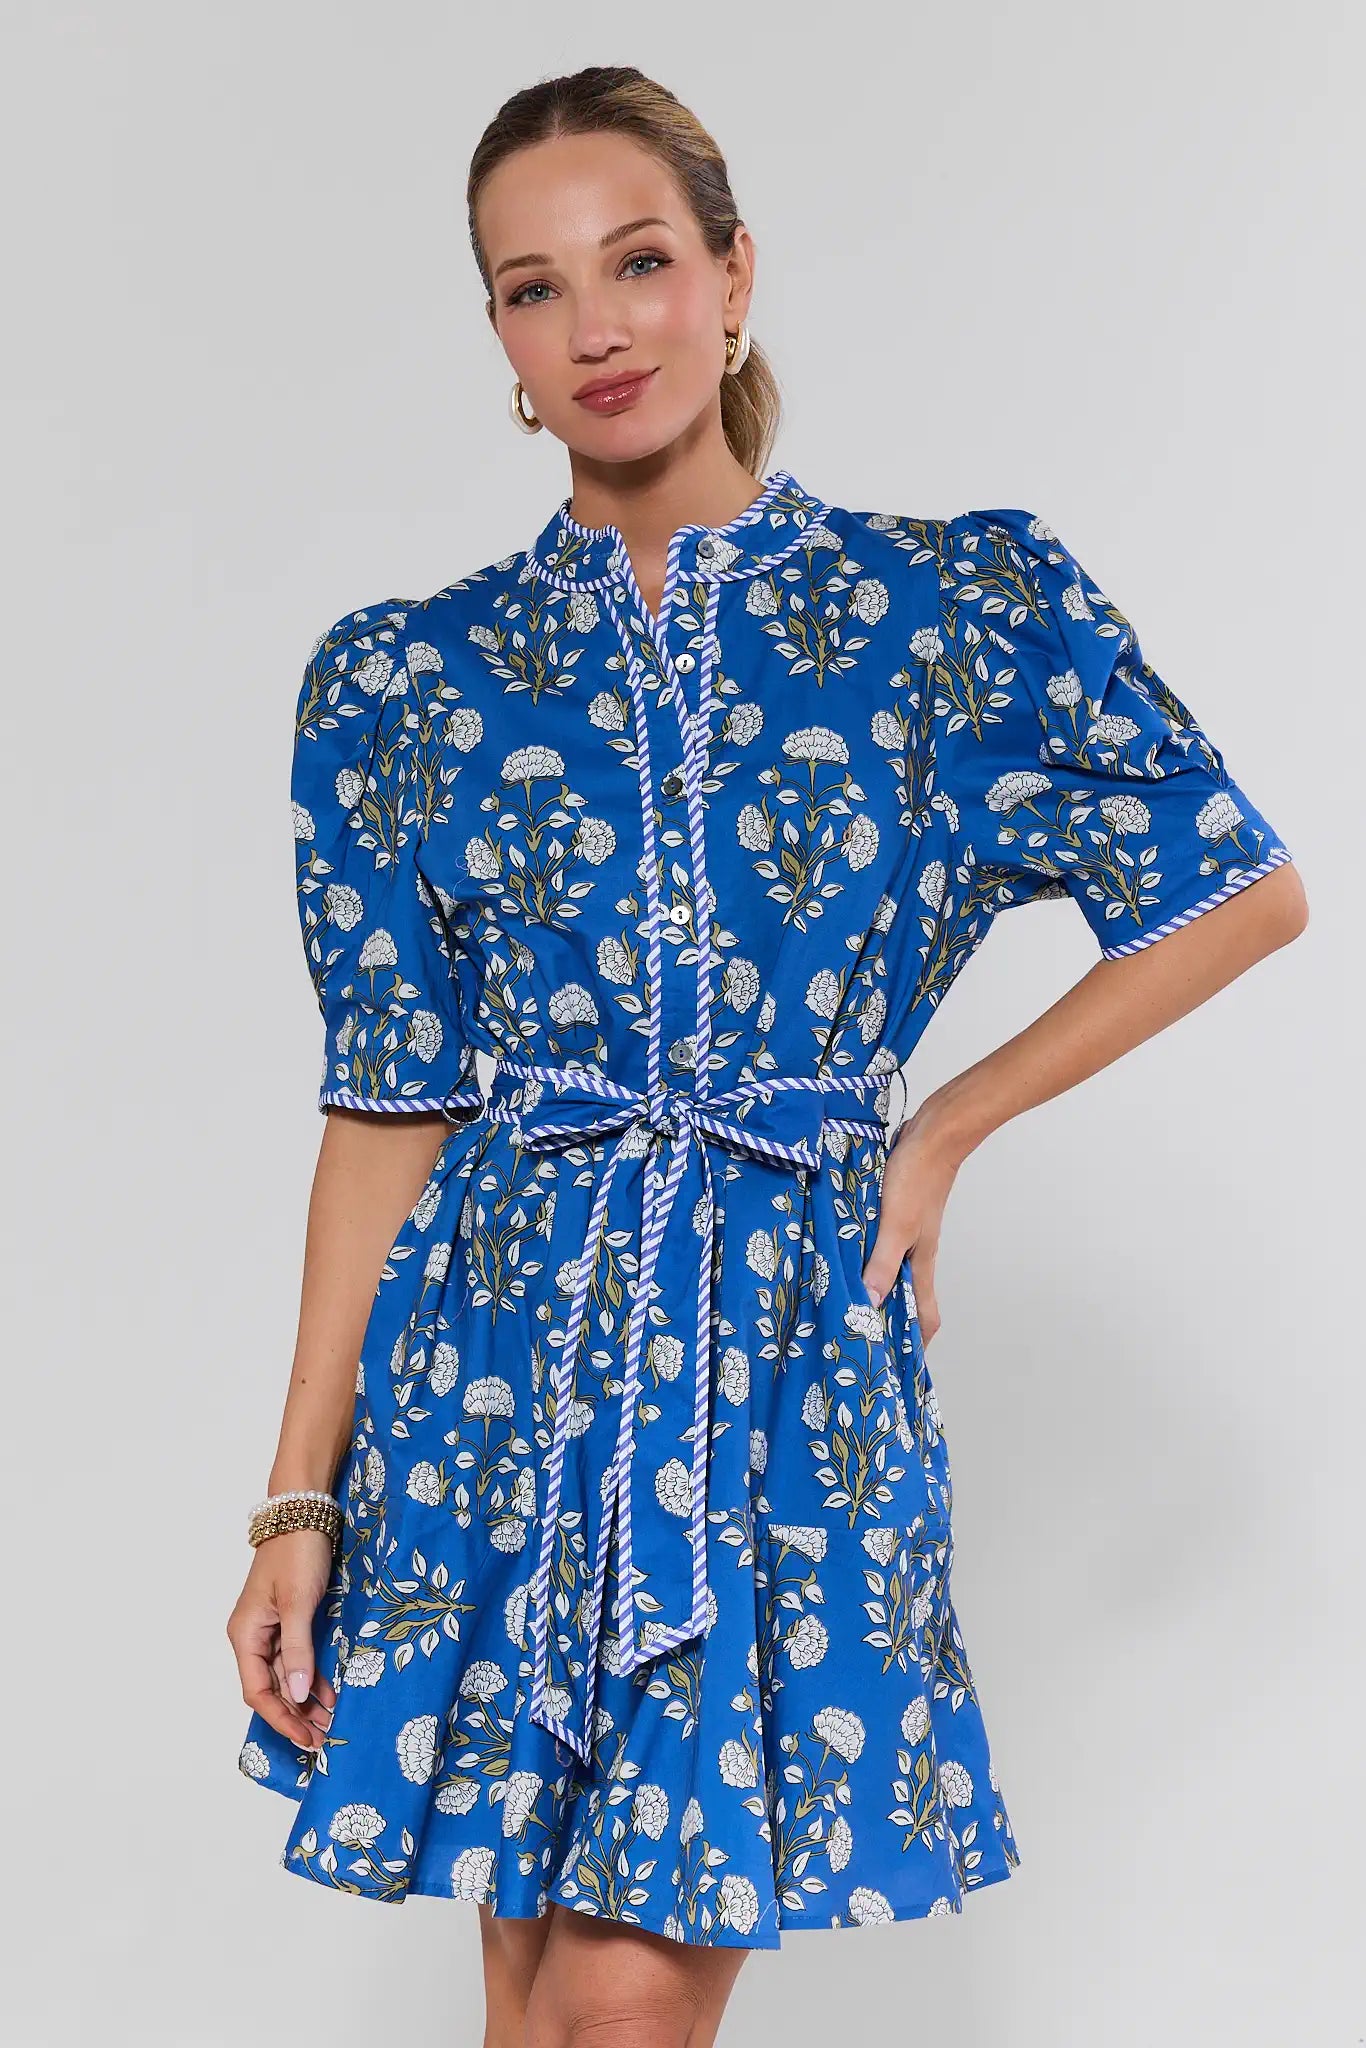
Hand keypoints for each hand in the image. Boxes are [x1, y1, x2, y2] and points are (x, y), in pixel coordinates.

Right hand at [227, 1530, 337, 1751]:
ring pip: (287, 1676)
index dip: (281, 1718)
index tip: (306, 1738)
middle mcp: (254, 1636)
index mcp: (246, 1635)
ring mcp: (272, 1628)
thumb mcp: (299, 1604)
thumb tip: (298, 1696)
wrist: (306, 1511)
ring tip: (330, 1724)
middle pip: (272, 1688)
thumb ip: (299, 1651)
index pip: (258, 1691)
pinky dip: (312, 1677)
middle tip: (323, 1741)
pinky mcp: (290, 1618)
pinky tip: (329, 1694)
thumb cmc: (298, 1553)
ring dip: (306, 1700)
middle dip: (296, 1716)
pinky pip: (298, 1657)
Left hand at [860, 1108, 963, 1345]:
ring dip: (873, 1291)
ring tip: (844, 1306)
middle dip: (888, 1324)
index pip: (925, 1319)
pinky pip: (880, 1249)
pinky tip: (844, 1259)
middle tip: (859, 1341)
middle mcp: (915, 1257)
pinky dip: (865, 1261)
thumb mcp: (894, 1226)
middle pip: (906, 1301)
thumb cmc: (917, 1180)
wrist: (933, 1136)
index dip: (916, 1348)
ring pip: (891, 1275)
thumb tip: (867, 1305)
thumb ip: (881, 1265)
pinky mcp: (894, 1217)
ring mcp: (906, 1237)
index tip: (898, 1370)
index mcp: (921, 1265)